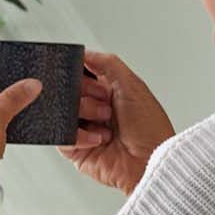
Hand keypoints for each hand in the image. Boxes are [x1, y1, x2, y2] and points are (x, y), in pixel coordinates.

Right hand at [60, 52, 175, 197]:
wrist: (151, 163)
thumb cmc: (150, 129)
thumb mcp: (132, 85)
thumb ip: (107, 63)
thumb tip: (84, 52)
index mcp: (106, 93)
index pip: (79, 74)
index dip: (82, 74)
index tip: (91, 77)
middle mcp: (94, 110)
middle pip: (69, 90)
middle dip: (87, 94)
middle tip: (105, 104)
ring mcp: (85, 130)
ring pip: (64, 111)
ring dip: (85, 113)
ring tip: (106, 122)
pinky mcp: (78, 151)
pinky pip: (63, 137)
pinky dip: (79, 135)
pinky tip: (100, 138)